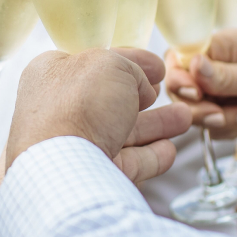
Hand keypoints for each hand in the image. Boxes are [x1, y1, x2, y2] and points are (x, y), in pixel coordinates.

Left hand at [6, 48, 191, 175]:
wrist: (63, 169)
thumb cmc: (79, 106)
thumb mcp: (111, 64)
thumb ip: (131, 67)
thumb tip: (142, 88)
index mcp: (51, 74)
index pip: (95, 63)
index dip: (128, 60)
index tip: (155, 65)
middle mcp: (59, 110)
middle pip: (110, 100)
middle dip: (142, 96)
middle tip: (163, 90)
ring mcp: (75, 146)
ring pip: (123, 132)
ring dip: (155, 125)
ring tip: (184, 118)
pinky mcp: (91, 177)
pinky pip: (126, 163)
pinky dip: (150, 156)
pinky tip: (169, 150)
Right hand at [165, 30, 236, 141]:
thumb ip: (225, 75)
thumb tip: (191, 63)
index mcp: (223, 46)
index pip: (180, 56)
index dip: (179, 76)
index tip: (195, 93)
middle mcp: (217, 67)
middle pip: (181, 87)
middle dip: (197, 105)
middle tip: (220, 114)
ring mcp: (222, 92)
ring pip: (194, 110)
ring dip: (216, 120)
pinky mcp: (230, 115)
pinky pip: (212, 127)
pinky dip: (227, 129)